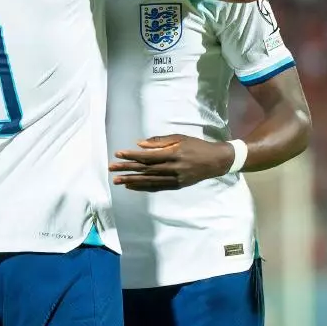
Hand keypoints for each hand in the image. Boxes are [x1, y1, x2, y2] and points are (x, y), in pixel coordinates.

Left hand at [109, 134, 236, 191]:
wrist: (215, 161)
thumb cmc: (196, 146)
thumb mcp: (180, 138)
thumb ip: (160, 141)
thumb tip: (140, 144)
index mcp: (173, 153)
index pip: (148, 156)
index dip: (132, 155)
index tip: (118, 154)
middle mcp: (173, 168)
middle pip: (145, 169)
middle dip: (127, 169)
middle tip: (111, 169)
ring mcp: (175, 179)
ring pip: (149, 181)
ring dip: (131, 181)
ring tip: (117, 181)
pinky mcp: (176, 185)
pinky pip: (156, 187)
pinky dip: (143, 187)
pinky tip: (131, 187)